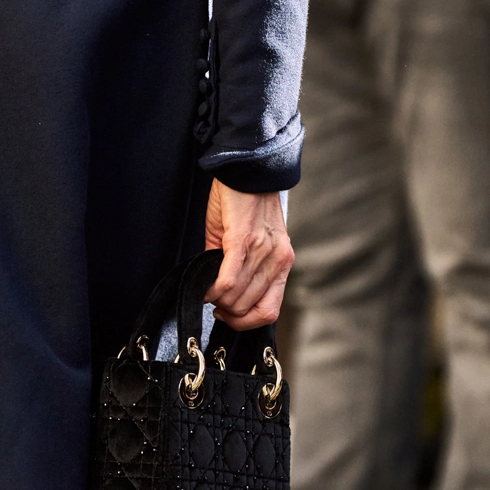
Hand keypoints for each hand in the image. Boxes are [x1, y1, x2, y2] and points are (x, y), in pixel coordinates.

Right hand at [203, 180, 293, 330]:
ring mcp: (263, 251)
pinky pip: (230, 278)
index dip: (245, 321)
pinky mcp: (243, 239)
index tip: (227, 315)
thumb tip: (219, 290)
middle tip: (213, 302)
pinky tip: (207, 287)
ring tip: (208, 292)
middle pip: (249, 307)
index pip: (269, 311)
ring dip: (219, 300)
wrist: (247, 168)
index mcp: (282, 262)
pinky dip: (215, 289)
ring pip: (238, 296)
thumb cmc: (245, 200)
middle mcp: (277, 260)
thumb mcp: (248, 238)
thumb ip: (237, 265)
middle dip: (227, 311)